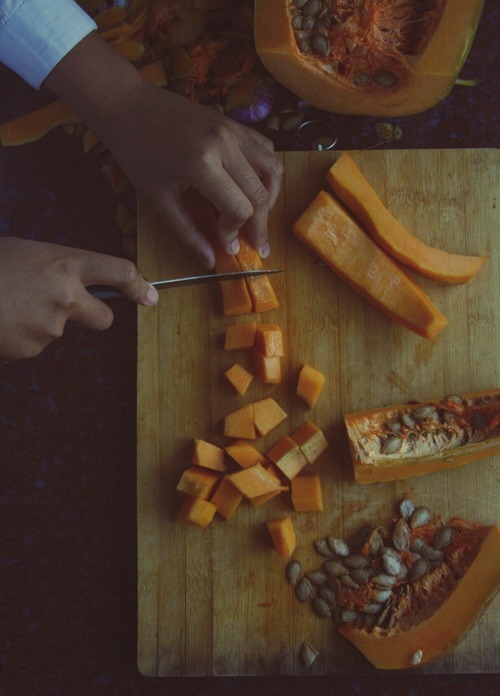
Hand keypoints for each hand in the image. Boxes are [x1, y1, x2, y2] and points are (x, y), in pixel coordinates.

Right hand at [0, 237, 157, 360]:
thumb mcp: (24, 252)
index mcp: (64, 263)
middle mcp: (66, 296)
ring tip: (8, 306)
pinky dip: (20, 336)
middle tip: (68, 308)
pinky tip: (1, 321)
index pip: (119, 272)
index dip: (140, 285)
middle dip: (95, 316)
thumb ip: (55, 268)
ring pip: (59, 330)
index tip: (150, 296)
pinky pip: (34, 344)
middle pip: (105, 318)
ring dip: (40, 322)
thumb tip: (71, 282)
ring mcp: (51, 327)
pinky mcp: (32, 349)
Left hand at [45, 32, 283, 268]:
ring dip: (270, 197)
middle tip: (257, 245)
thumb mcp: (158, 199)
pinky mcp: (235, 123)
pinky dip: (266, 172)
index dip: (237, 232)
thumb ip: (188, 232)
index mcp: (202, 164)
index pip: (239, 208)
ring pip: (273, 170)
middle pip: (261, 194)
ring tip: (258, 216)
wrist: (130, 106)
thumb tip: (209, 261)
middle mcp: (225, 144)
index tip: (228, 246)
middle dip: (260, 225)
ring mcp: (233, 130)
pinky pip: (266, 149)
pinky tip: (253, 187)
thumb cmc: (138, 154)